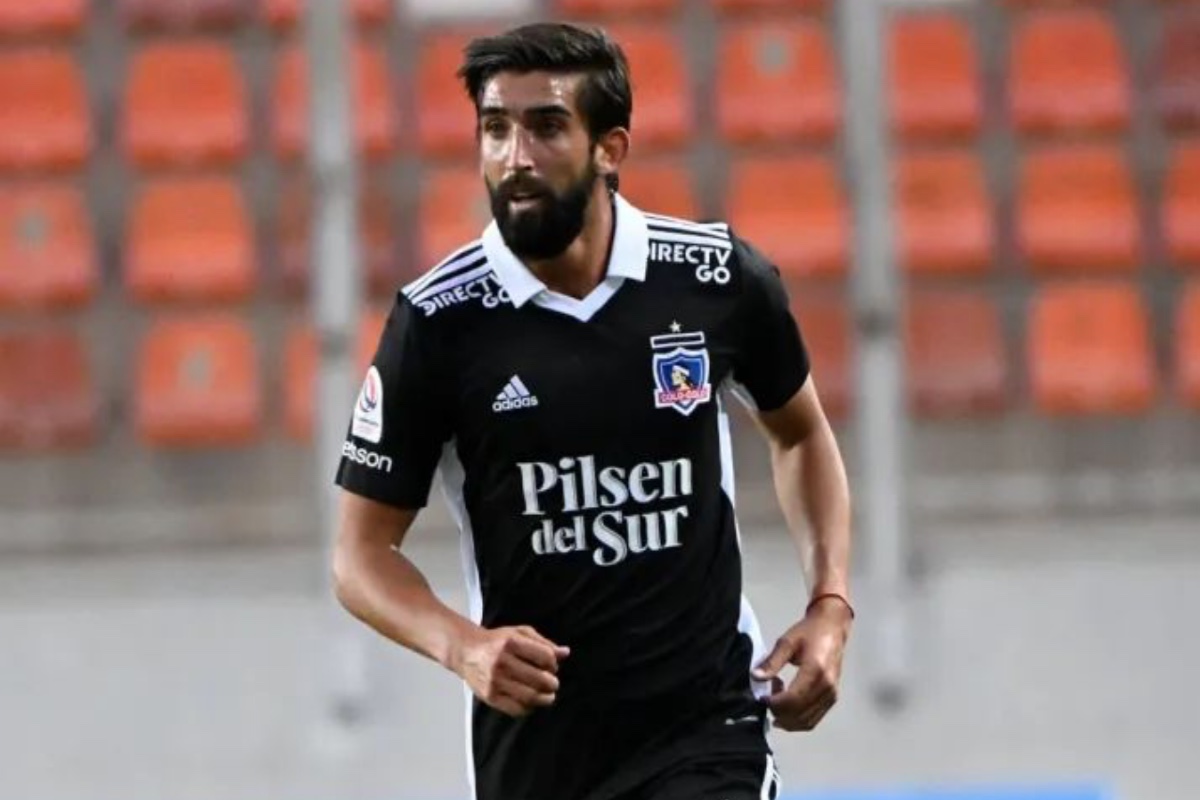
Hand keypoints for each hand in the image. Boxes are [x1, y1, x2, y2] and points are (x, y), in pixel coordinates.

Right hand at [453, 625, 569, 717]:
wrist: (466, 651)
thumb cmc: (496, 641)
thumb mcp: (519, 633)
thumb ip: (543, 643)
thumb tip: (566, 653)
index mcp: (511, 642)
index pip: (545, 657)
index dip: (553, 663)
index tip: (551, 666)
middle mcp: (502, 662)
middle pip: (539, 679)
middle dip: (552, 683)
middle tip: (553, 684)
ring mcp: (495, 681)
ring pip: (529, 696)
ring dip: (545, 699)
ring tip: (548, 696)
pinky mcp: (489, 696)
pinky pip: (516, 709)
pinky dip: (529, 708)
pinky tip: (531, 703)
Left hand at [752, 596, 851, 731]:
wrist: (832, 627)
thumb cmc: (809, 632)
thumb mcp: (787, 642)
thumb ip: (772, 662)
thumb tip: (755, 677)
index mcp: (816, 670)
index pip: (793, 699)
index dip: (775, 704)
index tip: (762, 698)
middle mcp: (827, 686)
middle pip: (800, 714)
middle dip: (779, 713)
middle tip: (767, 698)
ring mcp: (831, 694)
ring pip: (807, 721)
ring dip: (788, 719)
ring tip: (776, 700)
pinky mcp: (832, 698)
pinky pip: (814, 719)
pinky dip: (798, 719)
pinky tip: (787, 705)